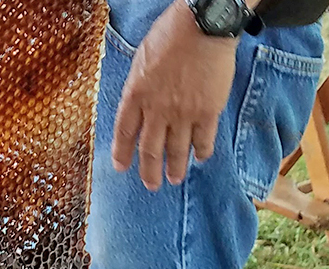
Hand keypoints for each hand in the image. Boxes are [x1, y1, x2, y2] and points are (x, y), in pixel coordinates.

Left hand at [112, 0, 237, 190]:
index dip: (122, 153)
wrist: (204, 24)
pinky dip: (201, 152)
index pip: (124, 132)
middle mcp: (157, 110)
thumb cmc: (172, 32)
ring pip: (176, 151)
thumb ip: (139, 85)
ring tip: (174, 179)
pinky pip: (203, 141)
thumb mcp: (142, 56)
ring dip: (175, 169)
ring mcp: (183, 113)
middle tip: (151, 185)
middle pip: (150, 150)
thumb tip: (138, 103)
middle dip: (149, 172)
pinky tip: (200, 158)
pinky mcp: (207, 112)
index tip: (121, 168)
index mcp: (137, 94)